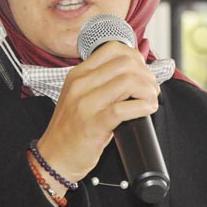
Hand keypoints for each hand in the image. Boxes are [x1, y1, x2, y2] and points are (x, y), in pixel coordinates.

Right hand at [36, 41, 160, 183]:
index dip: (136, 57)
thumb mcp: (80, 96)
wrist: (54, 157)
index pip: (113, 49)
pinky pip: (124, 108)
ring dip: (148, 90)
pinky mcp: (93, 124)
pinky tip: (147, 110)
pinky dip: (143, 106)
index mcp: (78, 74)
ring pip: (128, 82)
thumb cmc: (71, 129)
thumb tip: (136, 74)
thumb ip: (101, 82)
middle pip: (125, 63)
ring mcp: (85, 104)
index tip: (143, 72)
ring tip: (151, 100)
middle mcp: (80, 84)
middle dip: (146, 75)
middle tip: (152, 90)